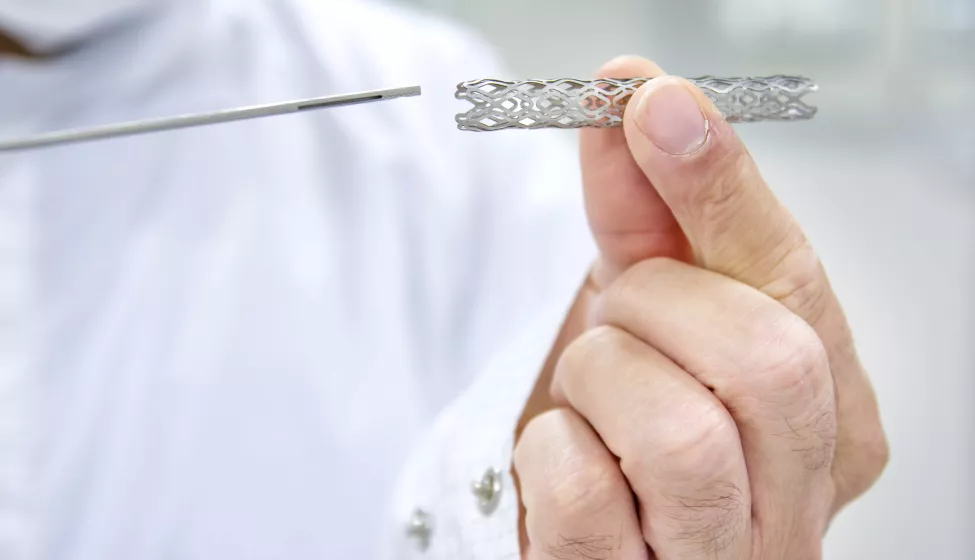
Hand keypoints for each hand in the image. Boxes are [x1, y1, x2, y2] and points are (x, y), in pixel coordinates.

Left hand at [513, 57, 888, 558]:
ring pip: (680, 435)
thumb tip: (638, 96)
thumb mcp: (652, 311)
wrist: (581, 528)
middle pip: (767, 360)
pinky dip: (550, 448)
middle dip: (657, 304)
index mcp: (831, 423)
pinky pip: (583, 492)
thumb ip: (651, 211)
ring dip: (601, 379)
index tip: (651, 104)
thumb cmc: (631, 420)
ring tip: (592, 394)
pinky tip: (563, 454)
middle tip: (620, 316)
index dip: (720, 188)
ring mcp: (720, 559)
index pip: (796, 288)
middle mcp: (798, 505)